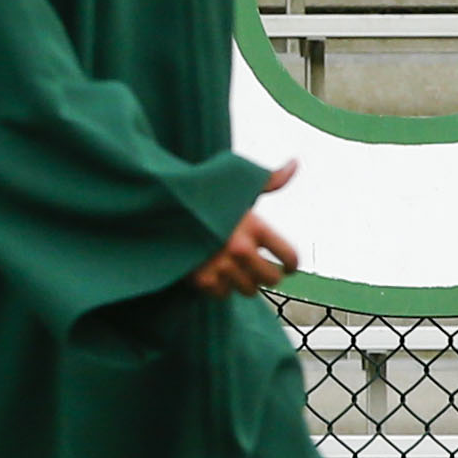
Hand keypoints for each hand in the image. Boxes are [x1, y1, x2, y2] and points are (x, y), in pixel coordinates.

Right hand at [187, 162, 302, 298]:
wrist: (162, 210)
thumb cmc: (203, 197)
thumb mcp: (236, 186)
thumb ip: (268, 180)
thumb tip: (295, 163)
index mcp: (255, 226)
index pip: (289, 256)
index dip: (291, 264)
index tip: (288, 267)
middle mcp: (241, 249)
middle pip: (271, 279)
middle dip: (268, 275)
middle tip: (261, 270)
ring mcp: (221, 267)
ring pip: (249, 290)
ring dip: (245, 283)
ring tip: (237, 272)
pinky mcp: (202, 280)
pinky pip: (224, 294)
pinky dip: (221, 288)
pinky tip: (217, 275)